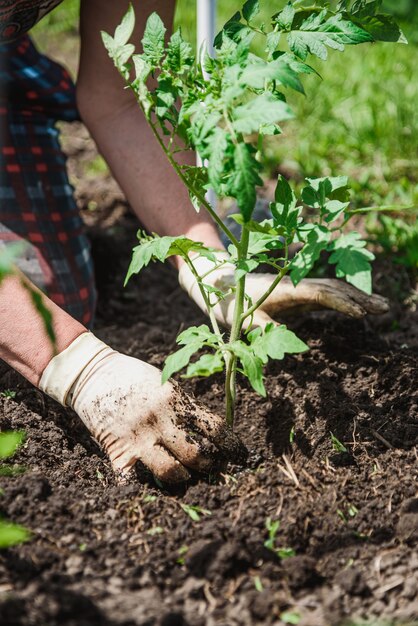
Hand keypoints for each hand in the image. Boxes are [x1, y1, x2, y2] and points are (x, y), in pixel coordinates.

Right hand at [39, 333, 241, 481]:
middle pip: (196, 453)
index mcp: (174, 400)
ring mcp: (137, 438)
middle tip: (210, 464)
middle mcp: (159, 420)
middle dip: (209, 463)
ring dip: (182, 477)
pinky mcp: (117, 451)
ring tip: (184, 474)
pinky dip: (142, 485)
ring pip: (171, 471)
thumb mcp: (164, 383)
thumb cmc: (133, 376)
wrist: (92, 374)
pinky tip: (150, 482)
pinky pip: (133, 480)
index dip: (230, 444)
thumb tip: (211, 431)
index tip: (238, 453)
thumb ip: (185, 407)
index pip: (213, 427)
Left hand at [179, 253, 388, 327]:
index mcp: (284, 290)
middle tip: (385, 308)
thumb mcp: (240, 318)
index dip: (341, 302)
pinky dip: (343, 301)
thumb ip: (260, 326)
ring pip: (332, 290)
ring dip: (356, 297)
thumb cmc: (226, 302)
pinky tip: (356, 308)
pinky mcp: (295, 295)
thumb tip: (284, 339)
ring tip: (380, 307)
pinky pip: (324, 296)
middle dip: (360, 298)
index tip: (361, 313)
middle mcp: (295, 285)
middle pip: (334, 288)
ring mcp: (297, 289)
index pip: (319, 294)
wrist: (217, 283)